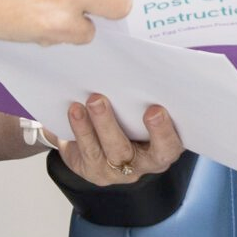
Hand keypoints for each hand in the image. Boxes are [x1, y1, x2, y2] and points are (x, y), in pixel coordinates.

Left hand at [55, 95, 184, 186]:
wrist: (115, 139)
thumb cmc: (142, 119)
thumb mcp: (150, 111)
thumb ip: (150, 98)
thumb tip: (140, 64)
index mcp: (163, 150)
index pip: (168, 147)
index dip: (162, 132)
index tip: (154, 110)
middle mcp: (140, 164)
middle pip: (123, 150)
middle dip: (108, 126)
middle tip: (97, 100)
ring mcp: (113, 171)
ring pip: (96, 152)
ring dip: (84, 128)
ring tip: (75, 106)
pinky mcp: (90, 169)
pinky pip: (80, 152)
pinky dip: (75, 130)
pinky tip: (69, 113)